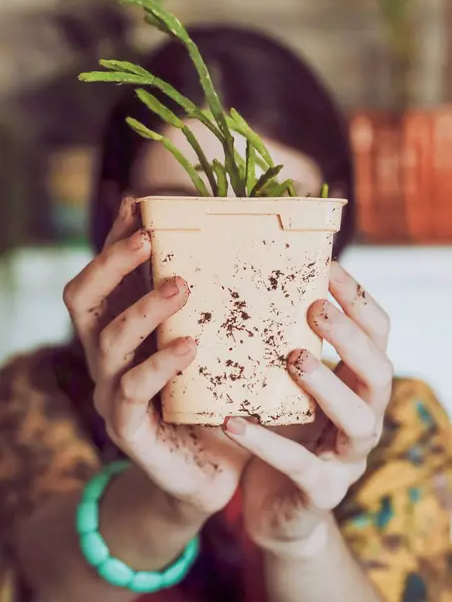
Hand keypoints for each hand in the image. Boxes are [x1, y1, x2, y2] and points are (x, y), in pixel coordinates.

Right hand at [63, 197, 247, 518]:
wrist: (216, 472)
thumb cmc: (218, 399)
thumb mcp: (215, 344)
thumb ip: (212, 306)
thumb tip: (238, 251)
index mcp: (125, 331)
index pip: (105, 276)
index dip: (114, 240)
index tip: (139, 206)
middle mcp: (108, 358)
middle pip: (82, 300)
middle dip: (110, 263)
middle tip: (147, 239)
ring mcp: (112, 394)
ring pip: (107, 342)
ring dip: (142, 310)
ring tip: (181, 287)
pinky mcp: (128, 430)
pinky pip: (132, 392)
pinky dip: (159, 365)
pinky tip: (190, 347)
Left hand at [224, 262, 392, 556]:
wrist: (277, 509)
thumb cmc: (283, 435)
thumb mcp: (286, 387)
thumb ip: (283, 349)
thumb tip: (250, 289)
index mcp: (358, 387)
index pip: (377, 336)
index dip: (359, 301)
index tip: (328, 267)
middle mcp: (364, 419)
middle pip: (380, 373)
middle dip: (351, 338)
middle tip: (316, 308)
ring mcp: (348, 459)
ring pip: (355, 420)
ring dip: (328, 385)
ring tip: (294, 358)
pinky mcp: (321, 492)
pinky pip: (298, 466)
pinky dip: (265, 442)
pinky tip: (232, 420)